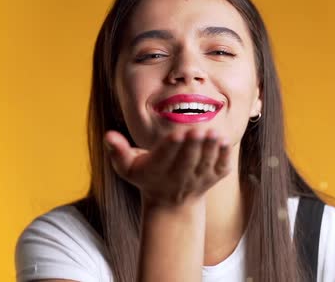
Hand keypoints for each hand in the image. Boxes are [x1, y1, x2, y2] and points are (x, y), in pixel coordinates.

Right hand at [104, 128, 231, 207]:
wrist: (171, 203)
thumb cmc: (146, 176)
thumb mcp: (127, 167)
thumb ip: (117, 151)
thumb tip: (108, 135)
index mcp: (157, 171)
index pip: (164, 158)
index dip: (171, 147)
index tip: (176, 134)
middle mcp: (179, 177)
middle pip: (187, 161)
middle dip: (193, 146)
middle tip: (198, 130)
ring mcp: (198, 178)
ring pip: (205, 163)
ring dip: (210, 149)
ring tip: (214, 133)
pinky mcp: (214, 178)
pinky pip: (220, 167)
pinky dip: (223, 155)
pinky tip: (225, 141)